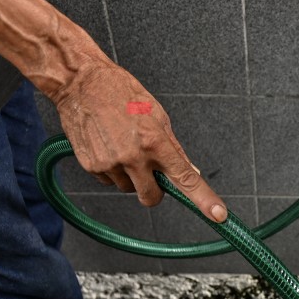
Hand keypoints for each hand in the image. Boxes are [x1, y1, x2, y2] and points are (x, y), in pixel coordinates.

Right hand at [50, 61, 227, 221]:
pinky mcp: (92, 166)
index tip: (218, 215)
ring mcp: (111, 163)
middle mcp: (133, 156)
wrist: (80, 82)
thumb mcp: (156, 114)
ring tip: (121, 145)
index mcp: (155, 141)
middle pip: (151, 198)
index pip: (185, 178)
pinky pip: (108, 181)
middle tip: (148, 170)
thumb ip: (173, 148)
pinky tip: (107, 146)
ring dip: (129, 176)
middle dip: (153, 190)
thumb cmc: (120, 92)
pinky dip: (111, 170)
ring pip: (128, 189)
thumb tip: (190, 171)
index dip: (204, 199)